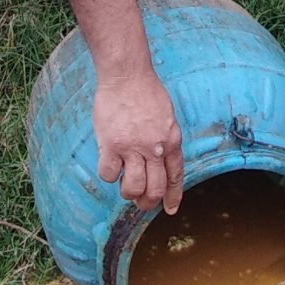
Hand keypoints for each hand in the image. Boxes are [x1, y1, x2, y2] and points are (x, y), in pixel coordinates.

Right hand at [93, 66, 183, 212]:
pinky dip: (108, 174)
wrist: (127, 75)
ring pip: (133, 188)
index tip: (170, 209)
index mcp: (172, 140)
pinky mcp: (112, 145)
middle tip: (140, 202)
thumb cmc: (145, 92)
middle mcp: (155, 147)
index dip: (173, 196)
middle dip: (148, 202)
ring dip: (128, 192)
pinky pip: (109, 175)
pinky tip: (109, 163)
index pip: (176, 176)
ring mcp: (133, 148)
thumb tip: (159, 161)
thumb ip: (164, 139)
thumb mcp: (166, 116)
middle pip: (155, 189)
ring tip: (124, 182)